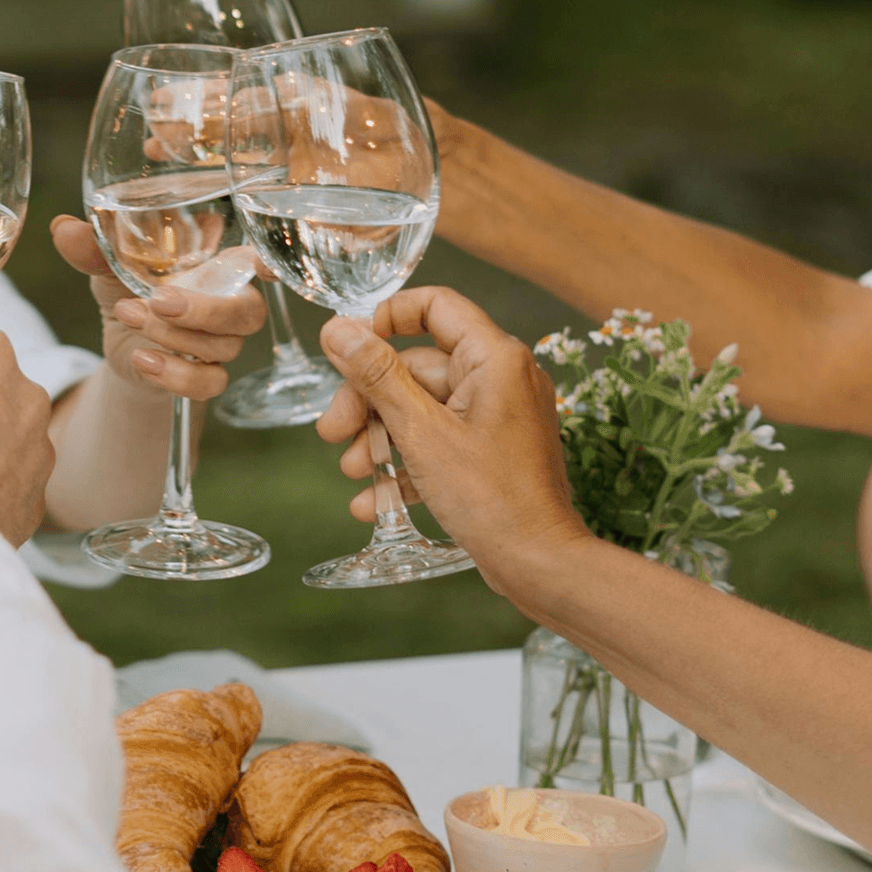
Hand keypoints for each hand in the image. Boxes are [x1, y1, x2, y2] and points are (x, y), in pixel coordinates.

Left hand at [50, 215, 264, 399]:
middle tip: (158, 300)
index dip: (268, 265)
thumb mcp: (109, 266)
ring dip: (172, 335)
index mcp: (218, 265)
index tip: (263, 267)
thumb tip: (63, 229)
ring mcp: (223, 344)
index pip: (258, 262)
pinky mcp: (207, 376)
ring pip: (222, 347)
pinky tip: (142, 360)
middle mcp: (230, 303)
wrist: (121, 341)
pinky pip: (209, 383)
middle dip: (204, 309)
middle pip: (246, 312)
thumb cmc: (127, 287)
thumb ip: (94, 248)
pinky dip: (176, 375)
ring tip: (128, 316)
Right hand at [314, 286, 589, 599]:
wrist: (539, 565)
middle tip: (331, 433)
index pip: (435, 306)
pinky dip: (405, 466)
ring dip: (380, 439)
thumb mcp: (421, 431)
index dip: (386, 319)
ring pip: (421, 409)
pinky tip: (371, 501)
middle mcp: (500, 379)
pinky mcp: (491, 452)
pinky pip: (439, 443)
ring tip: (352, 471)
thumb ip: (377, 376)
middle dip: (368, 402)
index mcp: (494, 358)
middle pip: (416, 367)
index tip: (349, 350)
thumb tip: (338, 329)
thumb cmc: (491, 497)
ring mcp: (497, 417)